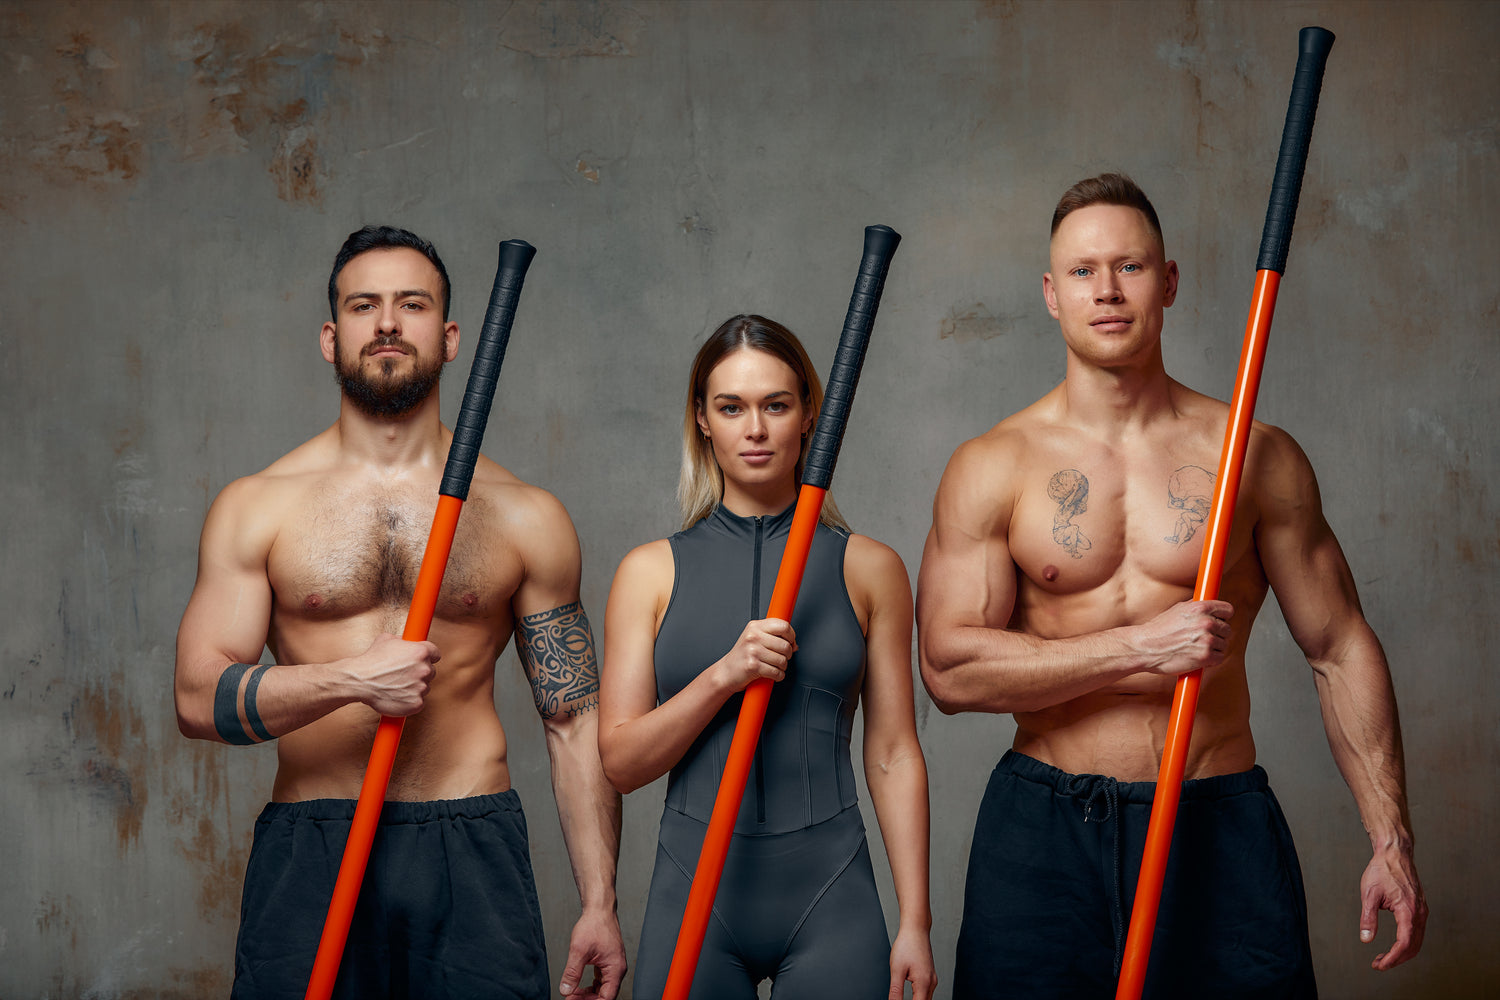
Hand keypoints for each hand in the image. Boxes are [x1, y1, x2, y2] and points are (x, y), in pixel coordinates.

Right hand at [349, 632, 438, 715]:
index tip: (423, 660)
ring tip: (396, 686)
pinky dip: (410, 701)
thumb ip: (402, 640)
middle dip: (420, 672)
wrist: (360, 681)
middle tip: (404, 674)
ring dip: (415, 687)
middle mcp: (425, 669)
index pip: (436, 654)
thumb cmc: (371, 660)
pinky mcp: (417, 703)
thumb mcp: (387, 639)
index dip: (428, 657)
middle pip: (431, 671)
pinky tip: (398, 696)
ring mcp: (421, 687)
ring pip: (424, 687)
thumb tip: (406, 641)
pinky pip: (419, 702)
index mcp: (421, 651)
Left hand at [558, 907, 625, 998]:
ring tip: (573, 994)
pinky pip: (602, 980)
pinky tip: (580, 986)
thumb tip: (566, 990)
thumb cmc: (594, 924)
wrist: (599, 909)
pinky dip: (591, 985)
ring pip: (603, 988)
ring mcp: (614, 965)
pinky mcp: (608, 962)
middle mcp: (617, 969)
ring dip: (588, 994)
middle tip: (571, 998)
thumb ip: (572, 973)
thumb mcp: (579, 950)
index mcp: (615, 969)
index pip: (606, 997)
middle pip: (605, 994)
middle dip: (587, 999)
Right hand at [715, 618, 797, 691]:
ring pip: (782, 660)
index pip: (783, 625)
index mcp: (755, 626)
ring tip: (774, 666)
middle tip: (781, 657)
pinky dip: (778, 676)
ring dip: (782, 667)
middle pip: (785, 645)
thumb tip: (794, 644)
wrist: (726, 672)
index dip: (791, 636)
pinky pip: (776, 672)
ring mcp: (752, 650)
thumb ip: (773, 636)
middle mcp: (753, 636)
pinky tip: (771, 673)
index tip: (790, 642)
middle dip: (788, 655)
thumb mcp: (754, 638)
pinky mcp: (753, 665)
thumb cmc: (741, 656)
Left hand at [888, 926, 936, 999]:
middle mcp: (931, 982)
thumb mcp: (896, 970)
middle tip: (898, 999)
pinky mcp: (930, 975)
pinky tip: (912, 996)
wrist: (915, 929)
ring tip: (902, 998)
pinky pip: (926, 992)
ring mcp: (932, 978)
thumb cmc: (907, 945)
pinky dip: (919, 996)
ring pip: (926, 998)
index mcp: (924, 983)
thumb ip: (896, 991)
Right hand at [1135, 600, 1232, 676]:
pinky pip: (1219, 658)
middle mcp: (1206, 622)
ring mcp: (1207, 640)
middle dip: (1217, 634)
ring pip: (1223, 645)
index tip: (1219, 621)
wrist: (1145, 647)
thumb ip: (1197, 606)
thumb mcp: (1178, 609)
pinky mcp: (1206, 657)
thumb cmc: (1158, 630)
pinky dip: (1210, 660)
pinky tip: (1196, 656)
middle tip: (1201, 638)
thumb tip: (1210, 604)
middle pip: (1227, 629)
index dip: (1223, 617)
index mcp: (1200, 607)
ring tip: (1195, 647)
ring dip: (1213, 648)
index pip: (1228, 610)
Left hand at [1360, 844, 1426, 969]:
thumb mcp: (1369, 894)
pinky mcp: (1420, 908)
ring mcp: (1422, 910)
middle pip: (1414, 946)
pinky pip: (1418, 932)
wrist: (1395, 853)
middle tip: (1378, 964)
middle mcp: (1419, 912)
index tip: (1379, 965)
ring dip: (1403, 953)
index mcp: (1408, 910)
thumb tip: (1366, 939)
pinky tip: (1395, 945)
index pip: (1404, 943)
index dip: (1393, 958)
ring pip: (1418, 941)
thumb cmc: (1381, 870)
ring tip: (1384, 957)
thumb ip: (1368, 918)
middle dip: (1397, 959)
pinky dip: (1408, 942)